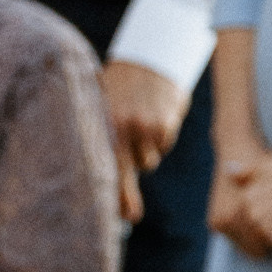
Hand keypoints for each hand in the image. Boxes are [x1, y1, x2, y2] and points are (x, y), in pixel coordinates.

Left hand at [102, 59, 190, 222]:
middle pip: (133, 170)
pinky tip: (155, 114)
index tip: (125, 218)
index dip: (116, 195)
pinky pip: (163, 145)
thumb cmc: (121, 85)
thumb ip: (107, 142)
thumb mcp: (105, 106)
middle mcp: (125, 127)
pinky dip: (160, 136)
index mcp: (105, 123)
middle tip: (131, 209)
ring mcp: (148, 126)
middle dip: (130, 187)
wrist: (151, 53)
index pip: (108, 166)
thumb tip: (115, 191)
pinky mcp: (166, 123)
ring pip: (149, 158)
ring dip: (145, 148)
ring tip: (140, 120)